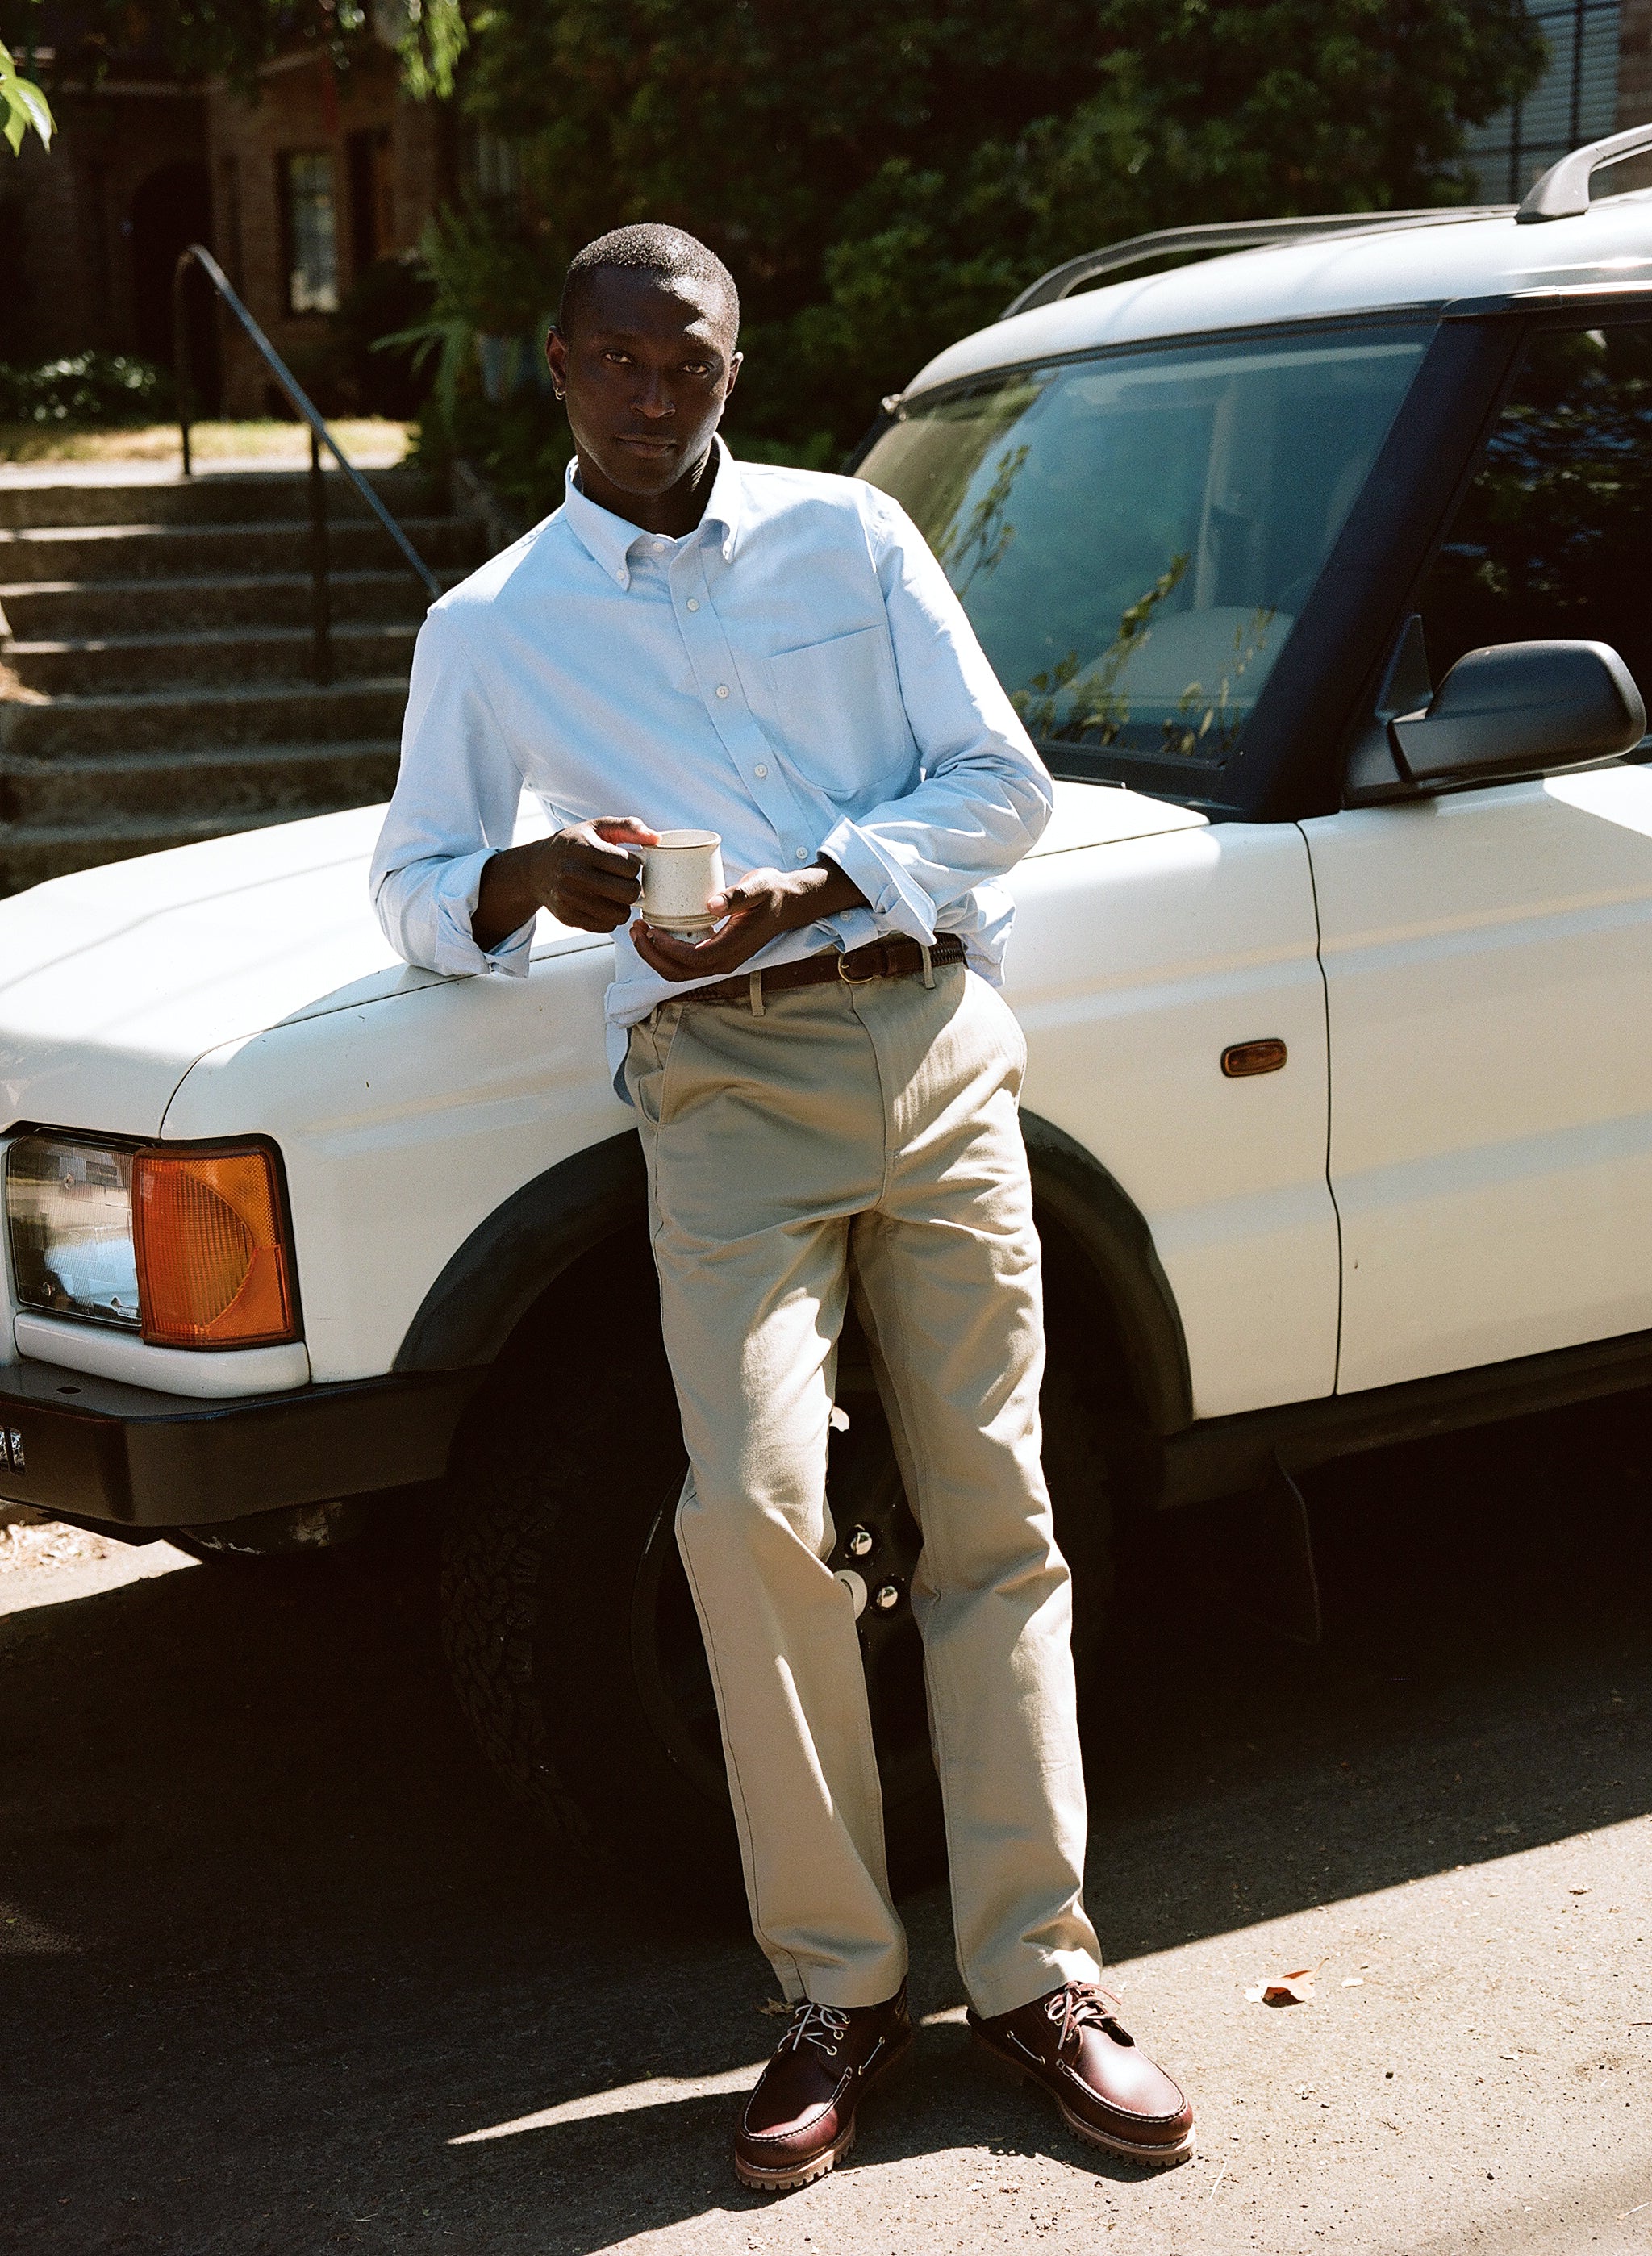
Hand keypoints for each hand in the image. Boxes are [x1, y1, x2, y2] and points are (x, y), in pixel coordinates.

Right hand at [537, 817, 659, 932]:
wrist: (536, 869)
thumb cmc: (573, 845)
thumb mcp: (598, 827)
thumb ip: (628, 827)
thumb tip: (656, 839)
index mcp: (583, 849)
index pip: (629, 866)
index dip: (634, 866)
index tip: (626, 863)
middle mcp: (572, 874)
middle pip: (628, 893)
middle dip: (633, 887)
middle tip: (624, 881)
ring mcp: (569, 898)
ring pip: (620, 914)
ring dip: (623, 905)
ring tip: (614, 892)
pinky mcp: (568, 917)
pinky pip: (607, 926)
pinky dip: (610, 917)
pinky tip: (602, 903)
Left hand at [632, 859, 866, 981]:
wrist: (788, 902)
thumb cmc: (772, 892)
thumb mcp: (758, 887)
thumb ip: (737, 895)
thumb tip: (713, 905)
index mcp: (732, 949)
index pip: (691, 959)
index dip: (666, 949)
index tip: (650, 927)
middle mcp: (724, 961)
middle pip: (678, 972)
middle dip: (651, 955)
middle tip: (636, 929)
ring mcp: (719, 960)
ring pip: (678, 972)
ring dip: (654, 956)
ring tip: (639, 931)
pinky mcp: (715, 954)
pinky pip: (683, 963)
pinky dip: (664, 953)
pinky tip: (654, 933)